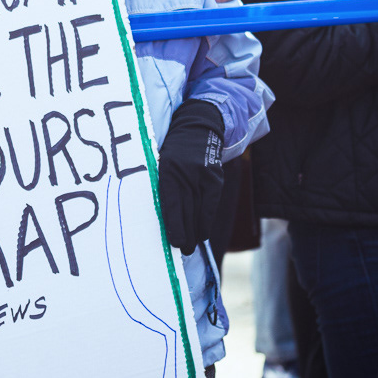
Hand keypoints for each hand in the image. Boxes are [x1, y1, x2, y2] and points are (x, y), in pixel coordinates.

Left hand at [157, 99, 224, 254]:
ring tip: (192, 245)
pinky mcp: (215, 177)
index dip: (175, 226)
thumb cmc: (172, 153)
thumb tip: (164, 221)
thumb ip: (163, 189)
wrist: (197, 128)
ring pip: (200, 210)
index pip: (172, 204)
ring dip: (196, 230)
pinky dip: (207, 219)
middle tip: (184, 249)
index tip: (175, 243)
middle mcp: (185, 173)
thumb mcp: (161, 165)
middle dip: (186, 233)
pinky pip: (212, 203)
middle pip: (187, 211)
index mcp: (167, 171)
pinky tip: (203, 231)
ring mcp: (203, 175)